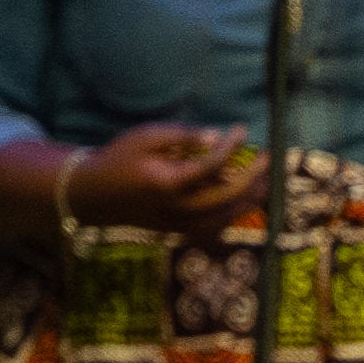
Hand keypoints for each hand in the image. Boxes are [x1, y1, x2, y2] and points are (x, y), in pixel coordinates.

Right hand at [66, 125, 264, 241]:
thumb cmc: (120, 159)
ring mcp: (181, 224)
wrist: (95, 196)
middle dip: (253, 176)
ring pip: (228, 215)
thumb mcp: (144, 137)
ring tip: (264, 178)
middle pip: (229, 195)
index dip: (231, 147)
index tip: (241, 130)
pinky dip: (234, 210)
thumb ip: (182, 136)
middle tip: (267, 158)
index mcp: (168, 183)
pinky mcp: (181, 232)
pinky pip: (217, 225)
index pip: (212, 165)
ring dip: (250, 197)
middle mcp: (178, 209)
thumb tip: (217, 137)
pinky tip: (244, 195)